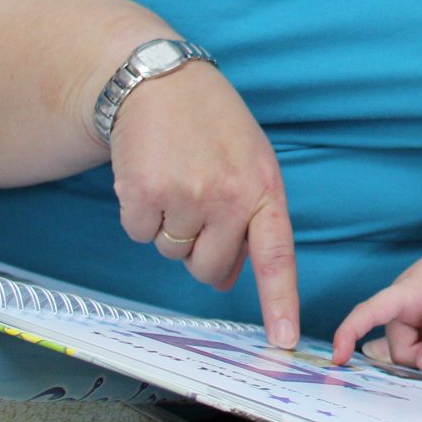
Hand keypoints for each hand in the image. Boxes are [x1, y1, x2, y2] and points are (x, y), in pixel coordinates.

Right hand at [108, 61, 299, 347]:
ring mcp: (187, 196)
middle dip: (199, 250)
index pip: (277, 255)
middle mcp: (229, 196)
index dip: (280, 301)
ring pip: (172, 253)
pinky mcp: (144, 194)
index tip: (283, 340)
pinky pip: (138, 234)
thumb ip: (249, 218)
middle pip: (211, 268)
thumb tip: (229, 279)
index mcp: (264, 188)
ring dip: (168, 226)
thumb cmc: (210, 123)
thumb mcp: (249, 161)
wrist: (160, 81)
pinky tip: (149, 175)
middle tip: (195, 201)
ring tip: (175, 177)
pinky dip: (138, 212)